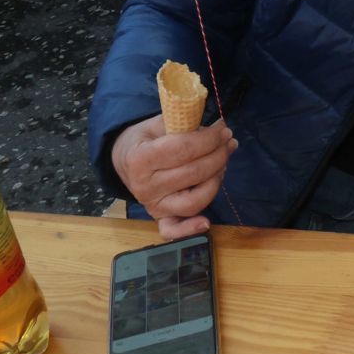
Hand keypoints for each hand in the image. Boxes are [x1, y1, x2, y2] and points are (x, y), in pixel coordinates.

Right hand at [111, 116, 237, 239]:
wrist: (124, 160)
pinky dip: (189, 229)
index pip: (183, 149)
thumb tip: (218, 125)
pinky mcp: (160, 217)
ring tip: (223, 162)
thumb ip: (184, 123)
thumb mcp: (158, 123)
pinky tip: (206, 223)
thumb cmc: (145, 139)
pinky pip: (173, 230)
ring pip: (194, 200)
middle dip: (219, 154)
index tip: (223, 129)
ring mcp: (153, 205)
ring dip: (216, 179)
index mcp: (140, 159)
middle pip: (194, 173)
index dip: (209, 138)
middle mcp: (145, 186)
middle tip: (229, 141)